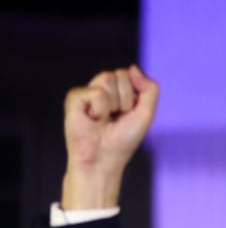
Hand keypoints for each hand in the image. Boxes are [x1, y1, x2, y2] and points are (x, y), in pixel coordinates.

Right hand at [62, 65, 158, 208]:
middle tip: (116, 117)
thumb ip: (149, 88)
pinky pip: (96, 92)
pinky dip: (100, 109)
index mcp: (120, 91)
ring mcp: (88, 93)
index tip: (129, 114)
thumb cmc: (124, 140)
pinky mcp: (74, 98)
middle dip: (125, 99)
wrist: (104, 159)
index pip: (131, 74)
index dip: (135, 96)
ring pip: (107, 78)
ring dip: (113, 104)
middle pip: (120, 74)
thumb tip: (133, 68)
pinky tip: (92, 119)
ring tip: (104, 119)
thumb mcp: (146, 113)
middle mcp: (103, 89)